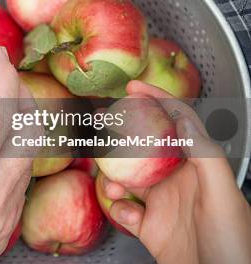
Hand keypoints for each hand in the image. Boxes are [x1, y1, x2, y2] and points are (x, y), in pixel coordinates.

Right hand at [0, 45, 31, 262]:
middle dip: (20, 91)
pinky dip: (17, 150)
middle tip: (2, 74)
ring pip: (31, 155)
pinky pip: (22, 179)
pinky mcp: (4, 230)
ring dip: (21, 121)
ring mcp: (4, 215)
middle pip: (29, 129)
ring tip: (0, 105)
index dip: (4, 74)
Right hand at [99, 81, 250, 263]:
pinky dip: (118, 209)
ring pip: (128, 177)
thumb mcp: (224, 198)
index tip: (132, 89)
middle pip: (144, 146)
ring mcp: (163, 204)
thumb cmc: (234, 248)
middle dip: (122, 134)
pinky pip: (124, 209)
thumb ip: (205, 156)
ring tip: (114, 187)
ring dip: (114, 178)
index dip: (156, 100)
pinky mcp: (150, 227)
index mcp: (199, 167)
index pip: (178, 123)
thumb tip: (181, 120)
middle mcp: (178, 181)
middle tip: (102, 124)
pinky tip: (126, 214)